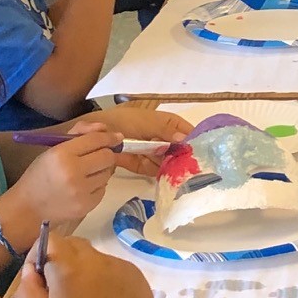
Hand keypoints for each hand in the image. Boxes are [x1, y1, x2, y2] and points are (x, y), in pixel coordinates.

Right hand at [3, 130, 123, 242]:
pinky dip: (97, 186)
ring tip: (86, 173)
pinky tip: (83, 187)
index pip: (96, 140)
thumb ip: (78, 134)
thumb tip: (104, 129)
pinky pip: (103, 189)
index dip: (109, 137)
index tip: (116, 137)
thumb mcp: (53, 149)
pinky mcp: (87, 206)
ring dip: (101, 170)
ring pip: (108, 173)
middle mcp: (73, 172)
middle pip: (107, 157)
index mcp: (62, 154)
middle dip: (106, 154)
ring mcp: (81, 191)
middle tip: (99, 156)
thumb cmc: (40, 174)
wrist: (28, 206)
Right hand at [15, 236, 164, 297]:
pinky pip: (113, 269)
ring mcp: (122, 268)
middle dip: (61, 262)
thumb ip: (27, 290)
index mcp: (70, 269)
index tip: (40, 281)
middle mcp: (98, 260)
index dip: (40, 256)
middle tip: (60, 296)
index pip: (50, 240)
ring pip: (94, 257)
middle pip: (73, 245)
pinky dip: (104, 279)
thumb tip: (32, 270)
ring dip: (83, 271)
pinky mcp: (138, 278)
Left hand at [63, 107, 193, 177]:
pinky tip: (165, 176)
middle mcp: (155, 135)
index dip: (191, 135)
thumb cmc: (123, 121)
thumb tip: (184, 141)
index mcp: (160, 121)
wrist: (94, 134)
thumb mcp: (147, 123)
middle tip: (192, 165)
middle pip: (174, 146)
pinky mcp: (136, 161)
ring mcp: (146, 149)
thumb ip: (166, 131)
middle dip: (181, 155)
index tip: (203, 146)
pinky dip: (156, 172)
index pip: (181, 127)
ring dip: (170, 165)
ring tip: (180, 173)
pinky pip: (151, 168)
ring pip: (164, 158)